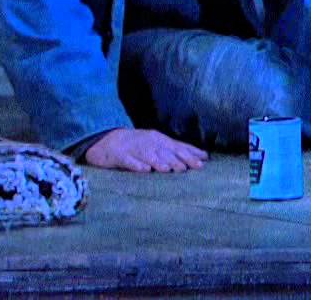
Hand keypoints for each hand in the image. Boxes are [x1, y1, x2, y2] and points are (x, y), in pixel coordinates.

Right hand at [81, 128, 207, 172]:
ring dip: (159, 162)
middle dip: (178, 159)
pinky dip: (137, 165)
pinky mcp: (119, 157)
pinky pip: (129, 161)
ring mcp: (134, 149)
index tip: (203, 161)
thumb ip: (178, 151)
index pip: (177, 146)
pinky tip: (145, 170)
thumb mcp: (158, 145)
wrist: (106, 141)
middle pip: (165, 151)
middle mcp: (148, 143)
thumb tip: (203, 157)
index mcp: (159, 140)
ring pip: (148, 155)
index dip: (190, 153)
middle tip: (189, 167)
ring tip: (168, 169)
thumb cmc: (137, 145)